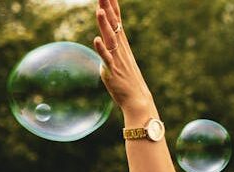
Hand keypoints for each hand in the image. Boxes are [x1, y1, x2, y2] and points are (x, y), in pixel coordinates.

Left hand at [93, 0, 153, 116]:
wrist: (137, 100)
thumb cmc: (128, 80)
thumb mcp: (120, 59)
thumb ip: (112, 47)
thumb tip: (104, 38)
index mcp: (122, 44)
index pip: (117, 20)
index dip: (112, 5)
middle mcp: (120, 48)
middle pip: (113, 24)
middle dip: (108, 7)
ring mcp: (117, 59)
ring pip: (110, 38)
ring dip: (105, 25)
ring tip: (100, 10)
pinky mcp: (112, 71)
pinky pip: (107, 59)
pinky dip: (102, 49)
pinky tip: (97, 40)